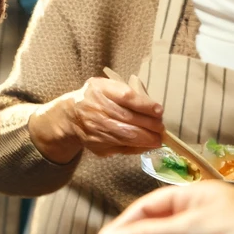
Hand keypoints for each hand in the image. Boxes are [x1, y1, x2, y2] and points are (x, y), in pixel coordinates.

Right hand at [27, 73, 163, 162]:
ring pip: (127, 136)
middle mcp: (96, 109)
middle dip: (150, 125)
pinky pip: (122, 147)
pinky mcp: (97, 144)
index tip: (159, 110)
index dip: (145, 105)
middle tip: (162, 127)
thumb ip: (129, 92)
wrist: (71, 116)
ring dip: (147, 138)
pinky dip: (137, 147)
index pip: (126, 96)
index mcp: (99, 89)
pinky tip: (147, 145)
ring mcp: (95, 129)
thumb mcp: (108, 86)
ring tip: (158, 138)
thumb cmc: (97, 98)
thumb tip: (155, 110)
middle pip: (128, 119)